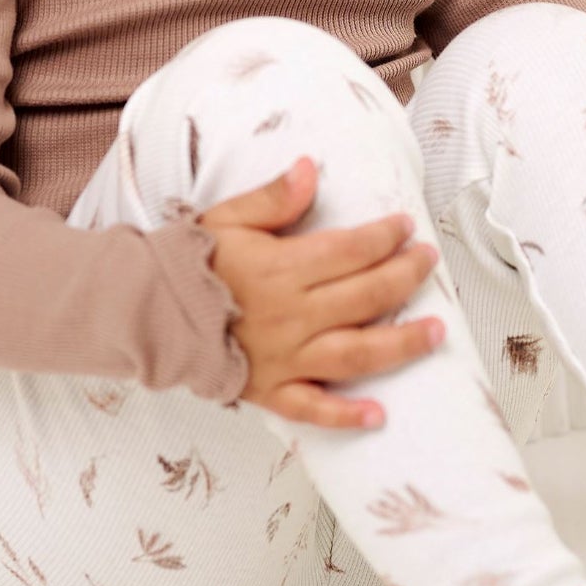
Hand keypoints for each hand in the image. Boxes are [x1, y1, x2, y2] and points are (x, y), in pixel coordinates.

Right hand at [197, 156, 444, 429]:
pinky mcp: (270, 391)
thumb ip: (272, 197)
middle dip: (404, 277)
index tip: (406, 226)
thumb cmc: (192, 262)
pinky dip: (346, 416)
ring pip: (354, 354)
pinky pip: (312, 410)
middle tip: (429, 261)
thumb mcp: (228, 217)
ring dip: (400, 344)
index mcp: (282, 270)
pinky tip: (379, 415)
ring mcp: (284, 358)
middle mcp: (291, 316)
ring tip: (437, 331)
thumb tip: (309, 168)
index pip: (349, 251)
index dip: (384, 236)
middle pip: (364, 297)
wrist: (148, 312)